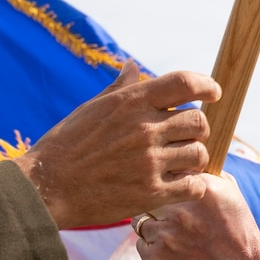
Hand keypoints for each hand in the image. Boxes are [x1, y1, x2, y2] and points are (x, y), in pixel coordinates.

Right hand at [16, 68, 219, 228]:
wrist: (47, 188)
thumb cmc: (65, 145)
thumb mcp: (91, 109)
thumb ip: (120, 88)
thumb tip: (133, 66)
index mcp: (130, 102)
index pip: (184, 83)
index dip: (206, 85)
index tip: (213, 93)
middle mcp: (144, 128)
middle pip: (198, 121)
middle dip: (197, 129)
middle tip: (186, 137)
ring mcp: (149, 161)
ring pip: (198, 154)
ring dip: (194, 158)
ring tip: (180, 163)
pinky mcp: (150, 193)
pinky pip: (193, 186)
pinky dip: (192, 185)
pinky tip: (179, 184)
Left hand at [136, 172, 259, 259]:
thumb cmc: (238, 233)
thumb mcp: (230, 194)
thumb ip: (205, 175)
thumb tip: (185, 163)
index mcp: (198, 189)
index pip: (165, 173)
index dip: (165, 184)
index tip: (168, 191)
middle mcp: (179, 210)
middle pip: (147, 196)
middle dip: (154, 204)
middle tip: (167, 214)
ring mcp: (165, 235)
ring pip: (141, 221)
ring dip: (153, 226)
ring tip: (172, 235)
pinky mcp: (156, 258)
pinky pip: (142, 244)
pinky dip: (152, 247)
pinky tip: (171, 251)